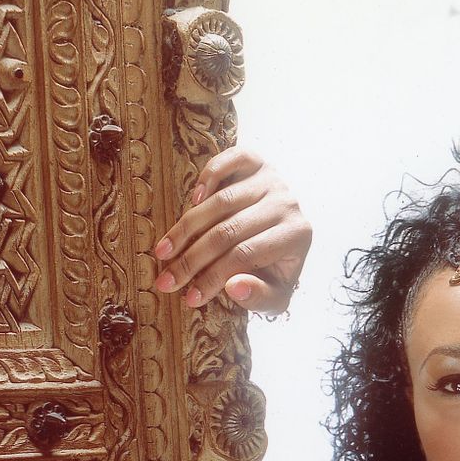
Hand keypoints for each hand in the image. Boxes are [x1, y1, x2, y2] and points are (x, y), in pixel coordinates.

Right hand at [153, 149, 311, 313]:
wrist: (287, 236)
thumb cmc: (277, 270)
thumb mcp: (275, 296)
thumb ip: (259, 297)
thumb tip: (233, 287)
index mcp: (296, 236)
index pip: (244, 257)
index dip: (212, 278)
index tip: (189, 299)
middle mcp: (287, 204)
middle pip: (228, 231)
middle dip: (192, 260)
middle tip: (166, 281)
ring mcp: (272, 179)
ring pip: (221, 202)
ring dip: (187, 228)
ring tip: (163, 252)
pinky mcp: (257, 162)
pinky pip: (228, 161)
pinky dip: (208, 177)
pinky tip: (192, 201)